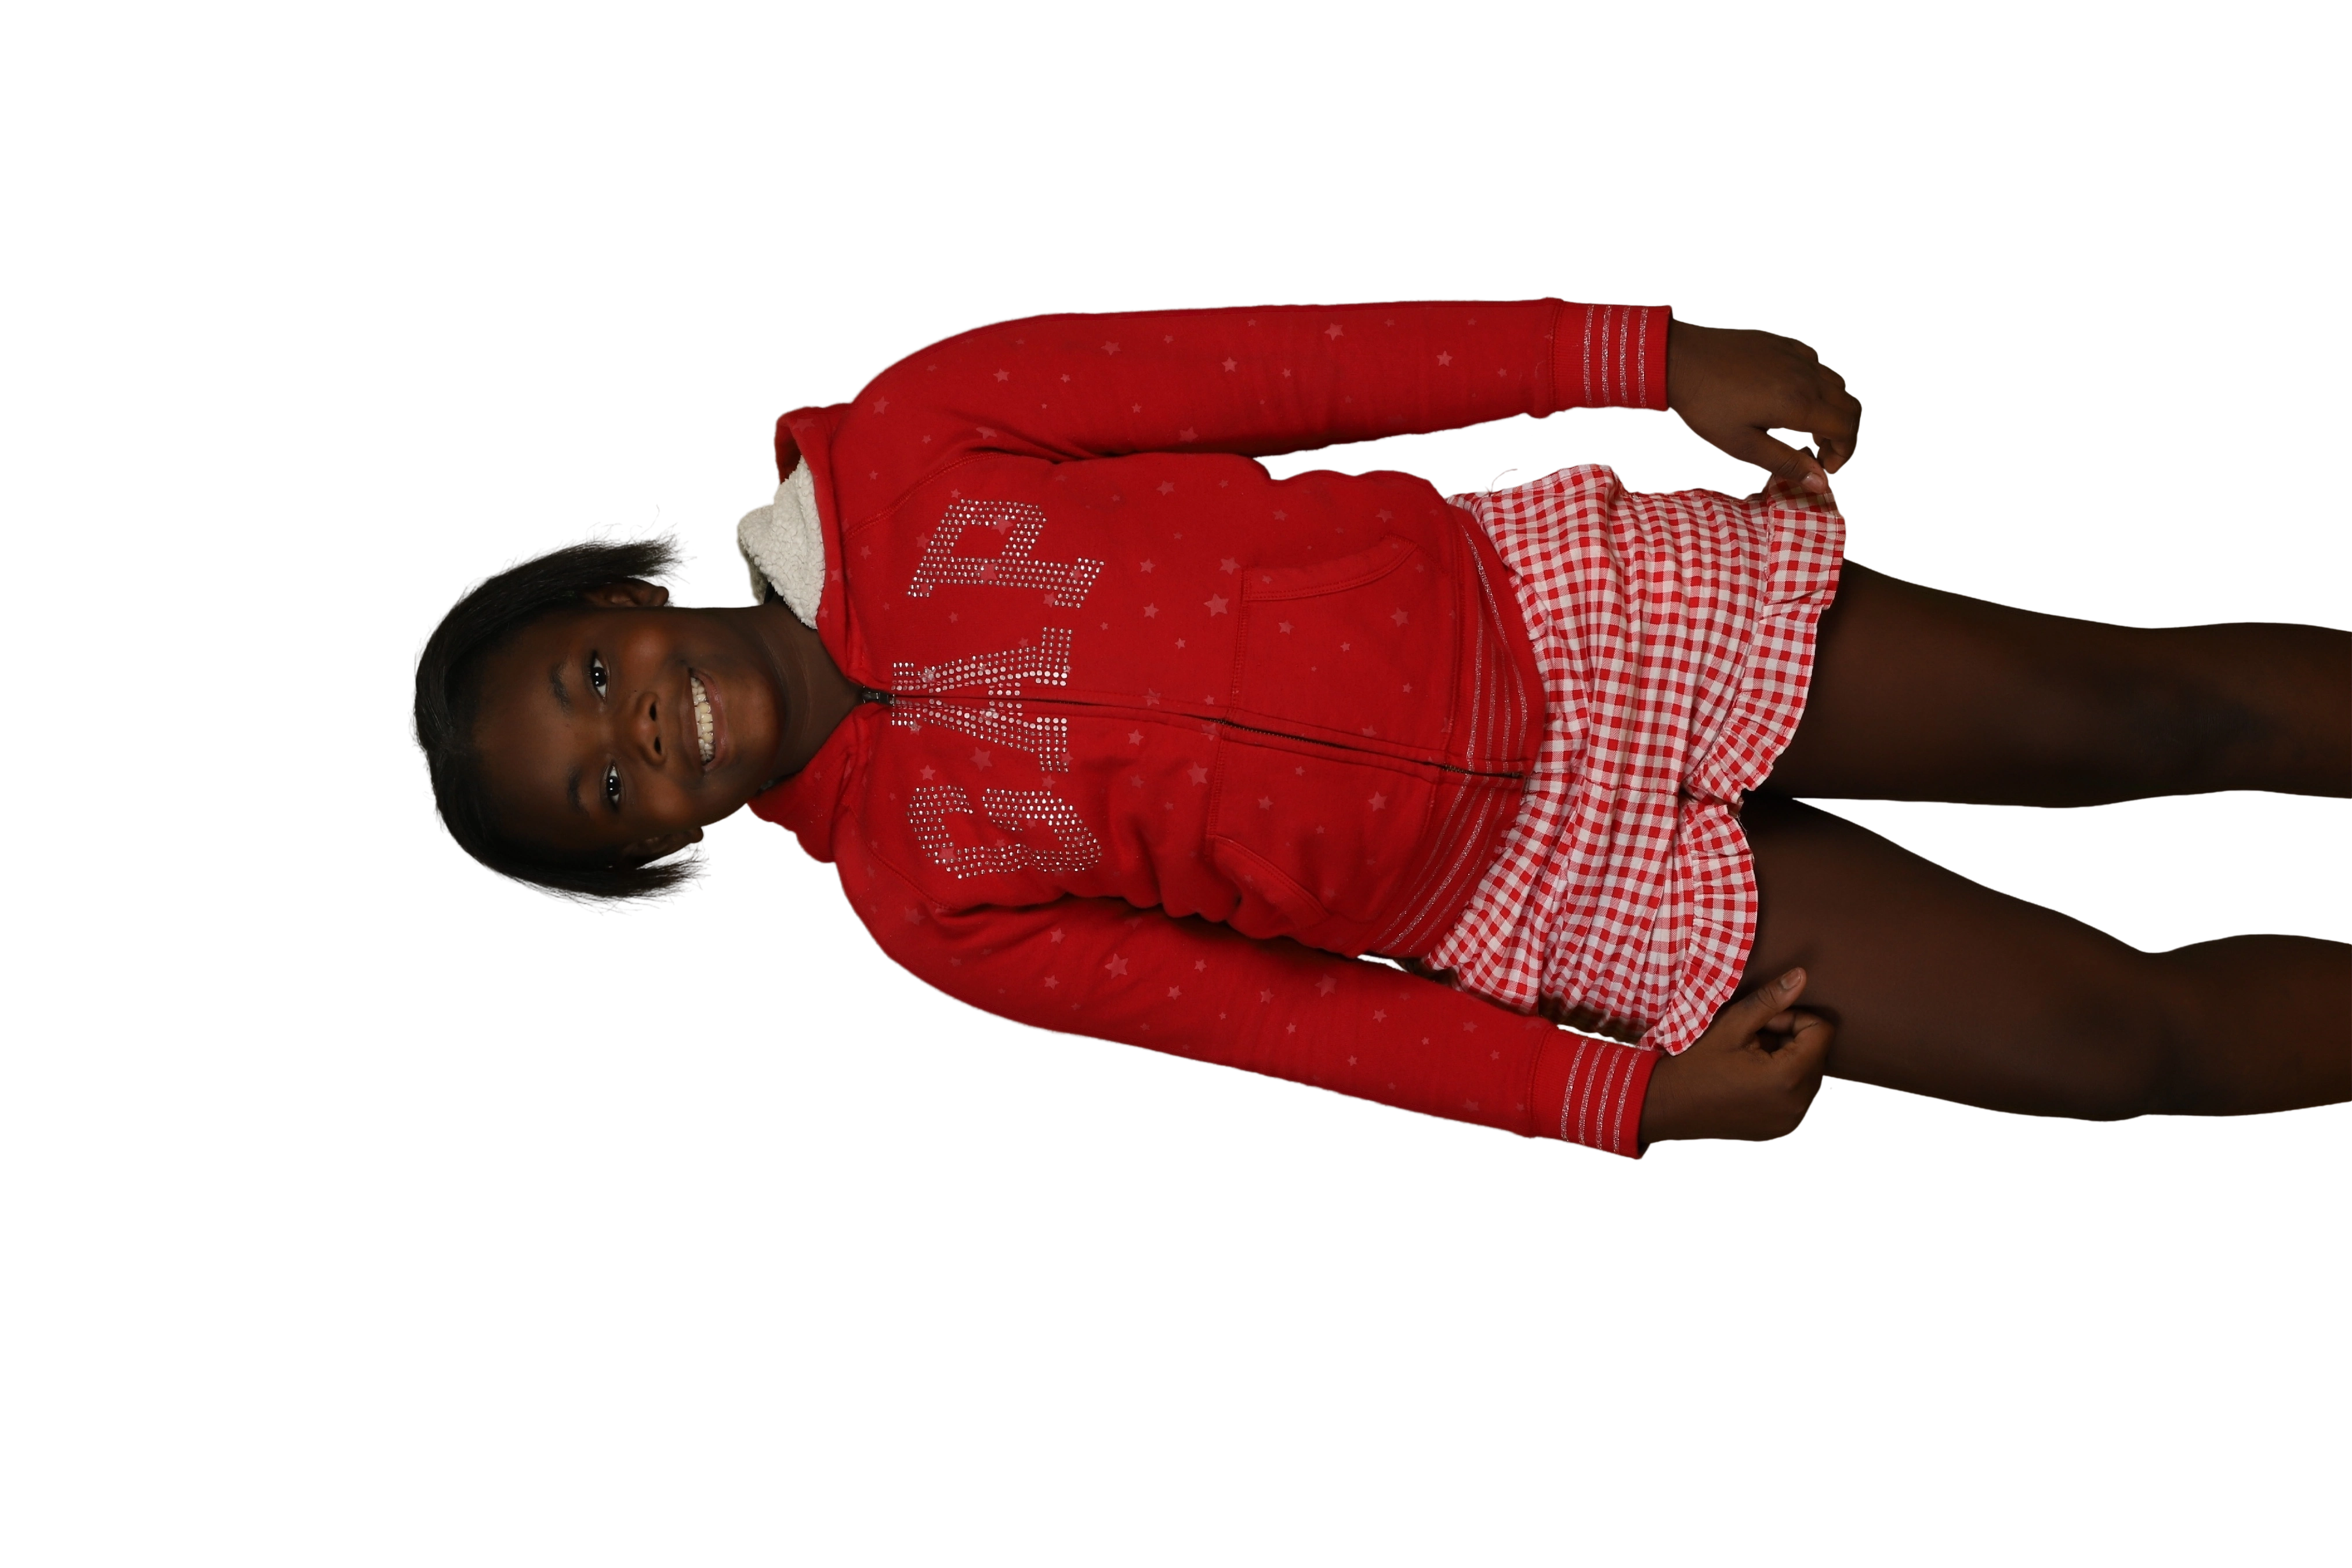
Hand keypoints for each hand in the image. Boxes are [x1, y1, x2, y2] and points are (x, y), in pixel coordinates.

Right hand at [1638, 968, 1834, 1147]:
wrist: (1668, 1105)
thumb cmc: (1695, 1062)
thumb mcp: (1732, 1025)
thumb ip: (1770, 1000)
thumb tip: (1802, 976)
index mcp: (1788, 1076)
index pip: (1822, 1032)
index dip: (1794, 1018)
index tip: (1764, 1023)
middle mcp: (1798, 1104)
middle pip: (1818, 1053)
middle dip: (1791, 1039)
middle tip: (1753, 1039)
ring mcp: (1792, 1120)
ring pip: (1810, 1074)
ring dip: (1788, 1060)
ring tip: (1752, 1059)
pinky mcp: (1784, 1128)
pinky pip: (1799, 1095)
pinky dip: (1784, 1082)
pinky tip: (1753, 1079)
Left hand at [1665, 316, 1864, 495]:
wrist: (1679, 359)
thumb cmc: (1705, 405)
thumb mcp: (1742, 444)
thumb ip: (1786, 463)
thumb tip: (1822, 484)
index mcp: (1799, 403)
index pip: (1847, 430)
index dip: (1843, 455)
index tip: (1822, 469)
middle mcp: (1807, 375)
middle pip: (1850, 408)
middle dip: (1844, 436)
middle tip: (1820, 455)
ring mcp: (1798, 355)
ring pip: (1838, 385)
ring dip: (1833, 411)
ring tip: (1807, 431)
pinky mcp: (1786, 343)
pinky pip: (1819, 365)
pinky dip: (1819, 387)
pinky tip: (1793, 400)